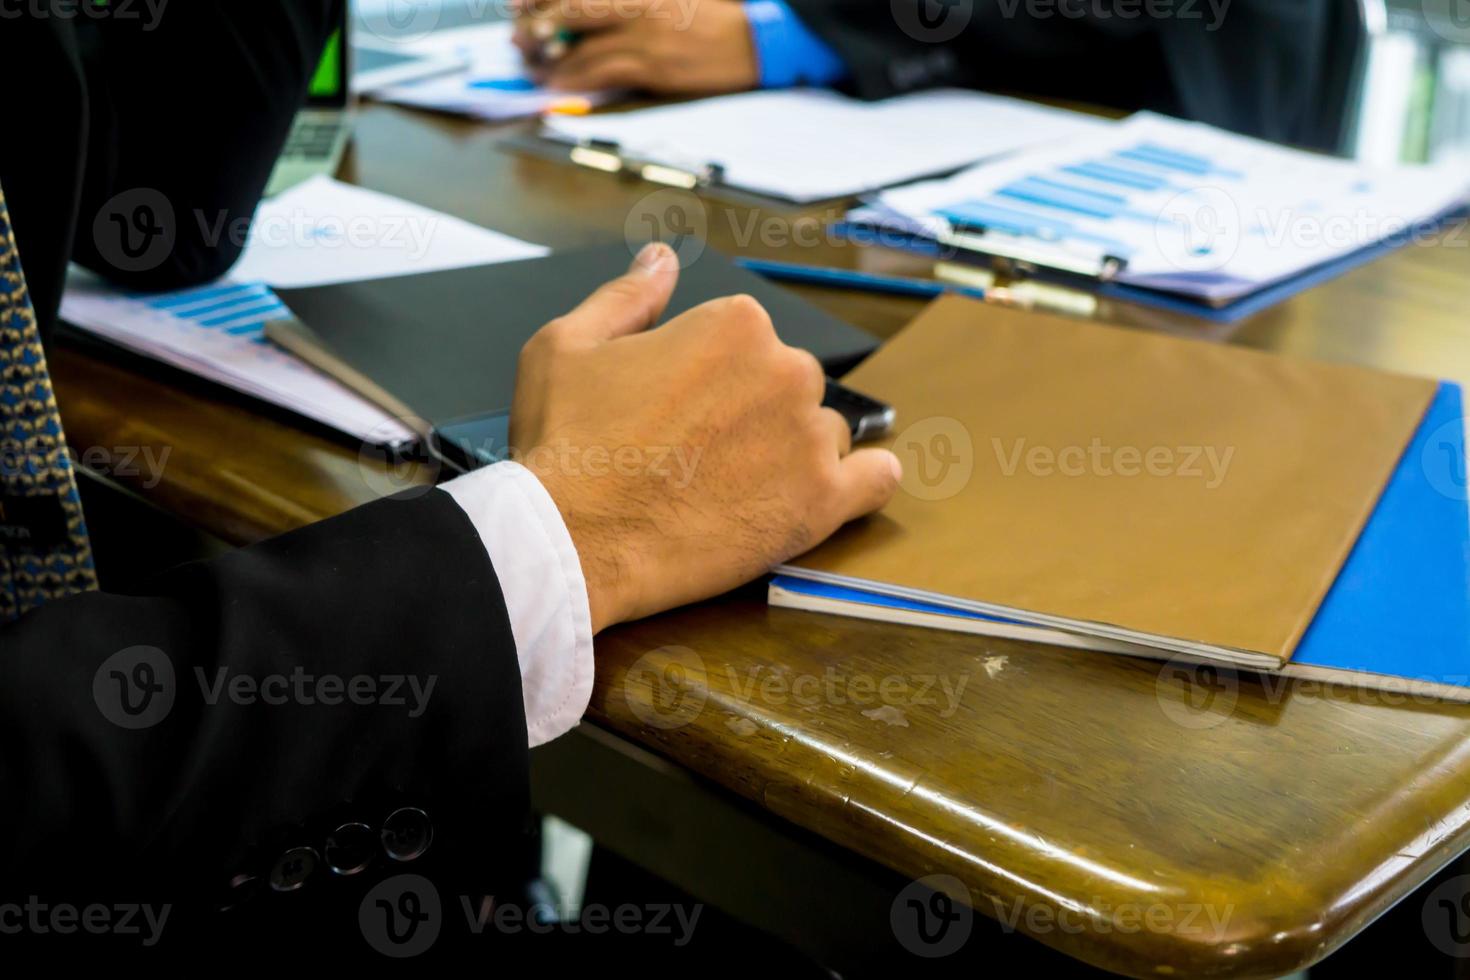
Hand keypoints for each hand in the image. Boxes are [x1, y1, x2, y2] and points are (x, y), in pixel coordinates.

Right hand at [510, 243, 901, 632]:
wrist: (572, 539)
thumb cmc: (565, 442)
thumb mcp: (570, 344)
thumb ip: (629, 295)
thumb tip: (659, 259)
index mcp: (735, 323)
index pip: (748, 341)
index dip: (710, 379)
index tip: (680, 412)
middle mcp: (787, 369)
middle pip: (790, 385)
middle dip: (753, 414)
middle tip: (699, 456)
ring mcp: (810, 437)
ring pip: (824, 435)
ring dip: (791, 454)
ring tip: (733, 489)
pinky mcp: (822, 503)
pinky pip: (875, 481)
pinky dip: (858, 484)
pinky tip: (828, 491)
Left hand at [513, 0, 758, 94]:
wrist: (755, 40)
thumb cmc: (714, 18)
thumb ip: (628, 5)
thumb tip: (588, 16)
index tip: (520, 4)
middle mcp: (637, 4)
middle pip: (573, 9)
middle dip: (539, 24)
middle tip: (519, 37)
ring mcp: (644, 35)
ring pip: (582, 45)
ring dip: (553, 59)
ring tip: (536, 68)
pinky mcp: (653, 66)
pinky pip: (602, 71)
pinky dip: (575, 78)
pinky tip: (561, 83)